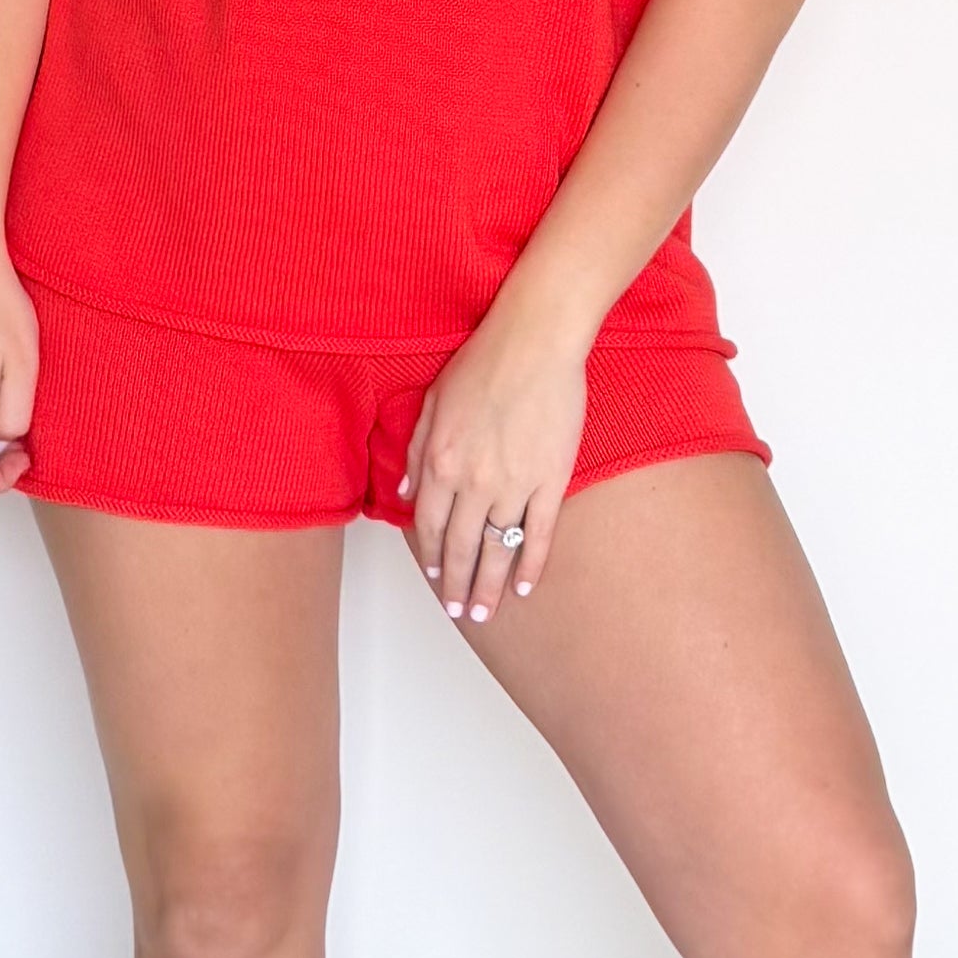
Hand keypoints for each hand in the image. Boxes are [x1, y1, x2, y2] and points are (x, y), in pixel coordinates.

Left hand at [398, 303, 588, 622]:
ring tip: (484, 613)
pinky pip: (539, 535)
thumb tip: (407, 497)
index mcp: (440, 463)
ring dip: (488, 586)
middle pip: (462, 548)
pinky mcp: (550, 482)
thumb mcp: (432, 403)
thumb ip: (416, 453)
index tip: (435, 577)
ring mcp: (514, 486)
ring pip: (497, 550)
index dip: (432, 556)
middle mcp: (473, 483)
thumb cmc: (483, 363)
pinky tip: (524, 588)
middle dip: (456, 585)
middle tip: (458, 612)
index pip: (431, 526)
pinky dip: (531, 566)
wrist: (535, 343)